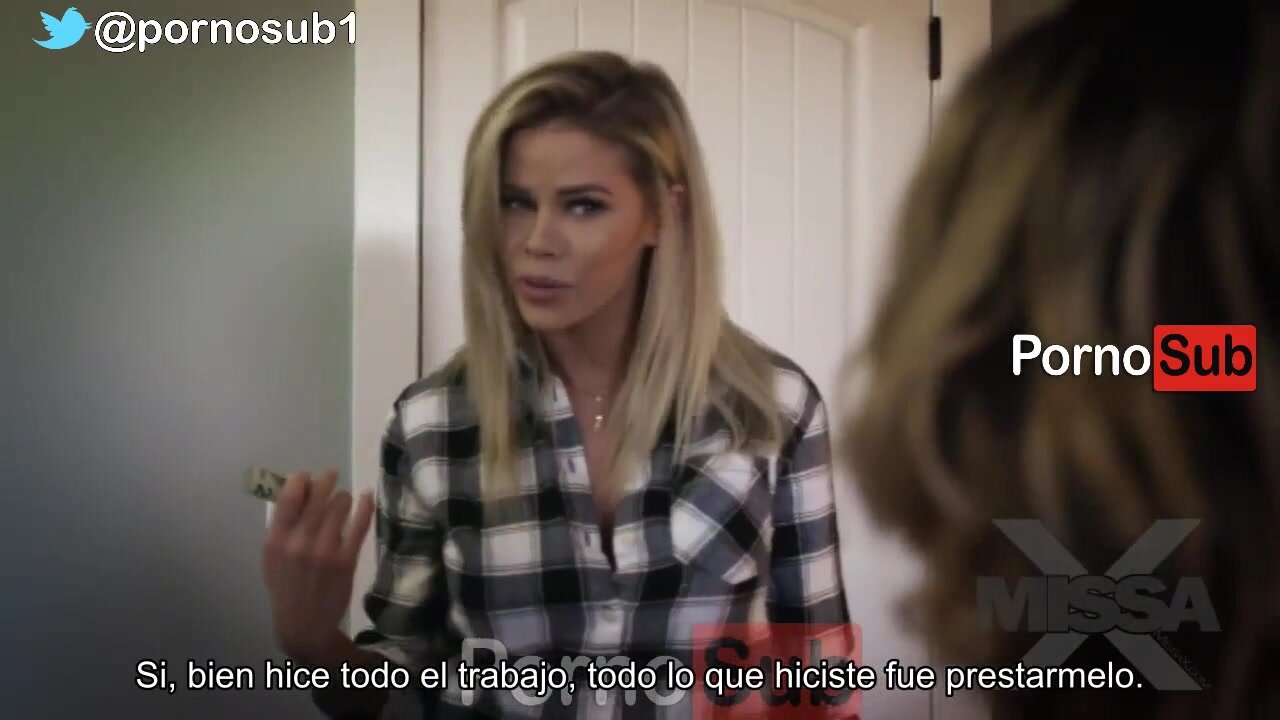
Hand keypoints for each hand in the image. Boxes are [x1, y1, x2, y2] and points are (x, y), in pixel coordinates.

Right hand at [262, 470, 373, 664]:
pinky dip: (364, 507)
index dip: (300, 480)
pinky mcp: (346, 560)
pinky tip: (366, 497)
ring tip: (343, 499)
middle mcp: (299, 542)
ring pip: (339, 505)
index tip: (306, 477)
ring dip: (343, 497)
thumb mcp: (271, 557)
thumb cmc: (286, 586)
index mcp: (275, 540)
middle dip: (325, 480)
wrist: (303, 624)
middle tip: (330, 475)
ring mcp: (324, 551)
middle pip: (317, 495)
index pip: (288, 497)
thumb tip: (294, 490)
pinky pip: (359, 525)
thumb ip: (281, 526)